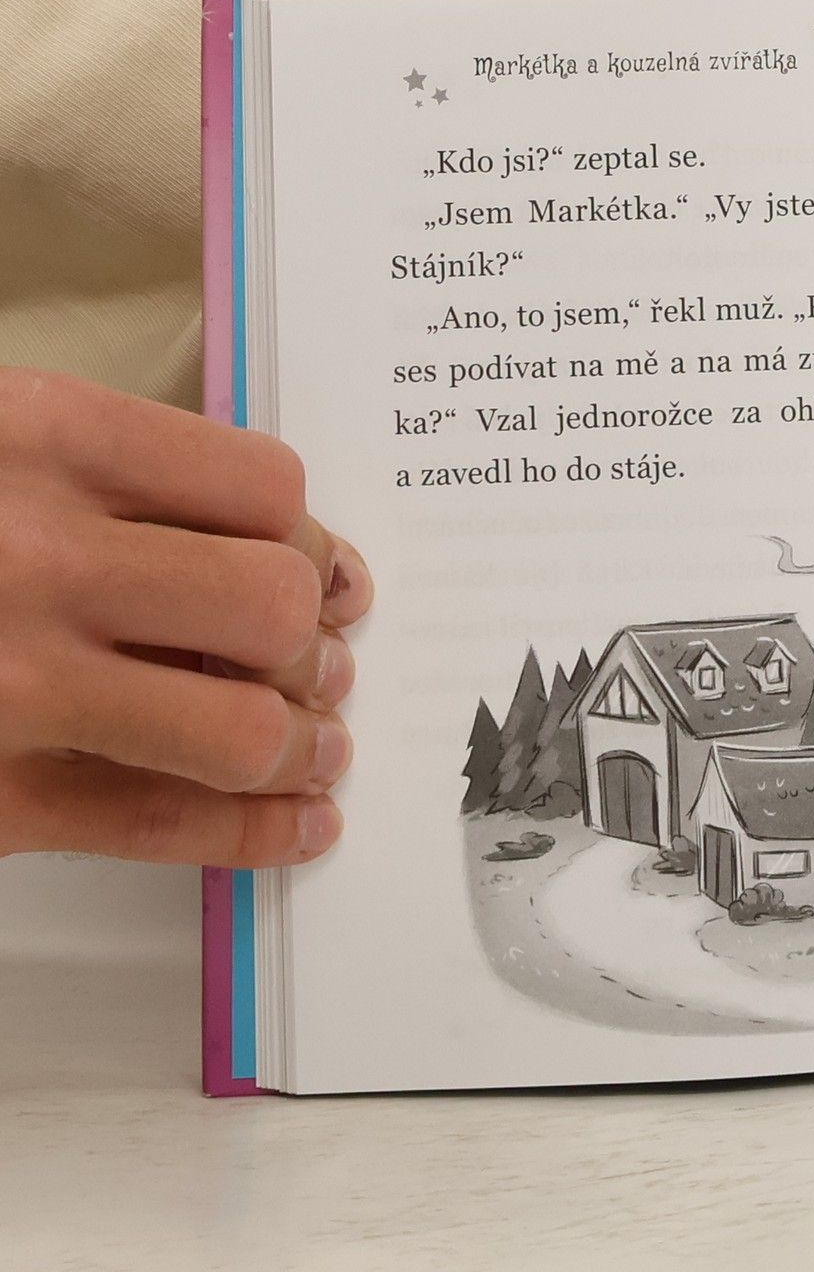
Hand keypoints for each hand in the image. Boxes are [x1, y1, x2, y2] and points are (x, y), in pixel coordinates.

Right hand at [0, 369, 371, 864]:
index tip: (325, 575)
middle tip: (322, 665)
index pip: (259, 488)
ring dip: (301, 745)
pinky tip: (298, 823)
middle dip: (312, 646)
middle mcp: (34, 554)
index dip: (313, 543)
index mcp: (41, 438)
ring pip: (240, 728)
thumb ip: (109, 476)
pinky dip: (254, 833)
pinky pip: (162, 824)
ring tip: (318, 745)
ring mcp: (13, 684)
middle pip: (269, 605)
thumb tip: (274, 549)